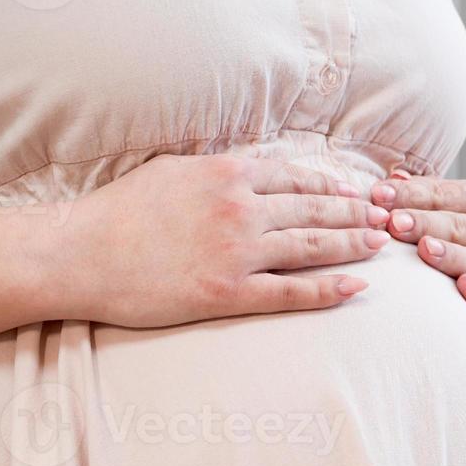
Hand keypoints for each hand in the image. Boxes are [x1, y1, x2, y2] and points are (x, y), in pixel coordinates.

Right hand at [61, 154, 391, 326]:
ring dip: (352, 244)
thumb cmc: (117, 214)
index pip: (294, 176)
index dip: (330, 185)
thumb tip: (241, 172)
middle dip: (355, 212)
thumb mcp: (169, 172)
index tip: (354, 191)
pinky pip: (291, 292)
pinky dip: (328, 289)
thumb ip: (212, 172)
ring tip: (380, 244)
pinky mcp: (228, 294)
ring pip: (311, 246)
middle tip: (385, 217)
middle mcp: (240, 208)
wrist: (80, 253)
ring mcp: (237, 252)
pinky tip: (356, 287)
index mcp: (226, 175)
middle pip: (314, 209)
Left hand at [371, 172, 465, 325]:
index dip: (412, 193)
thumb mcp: (436, 214)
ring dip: (449, 254)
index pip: (447, 193)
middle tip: (394, 223)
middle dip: (424, 223)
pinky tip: (463, 285)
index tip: (379, 195)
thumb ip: (418, 195)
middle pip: (459, 225)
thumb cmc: (448, 244)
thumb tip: (396, 177)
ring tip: (424, 249)